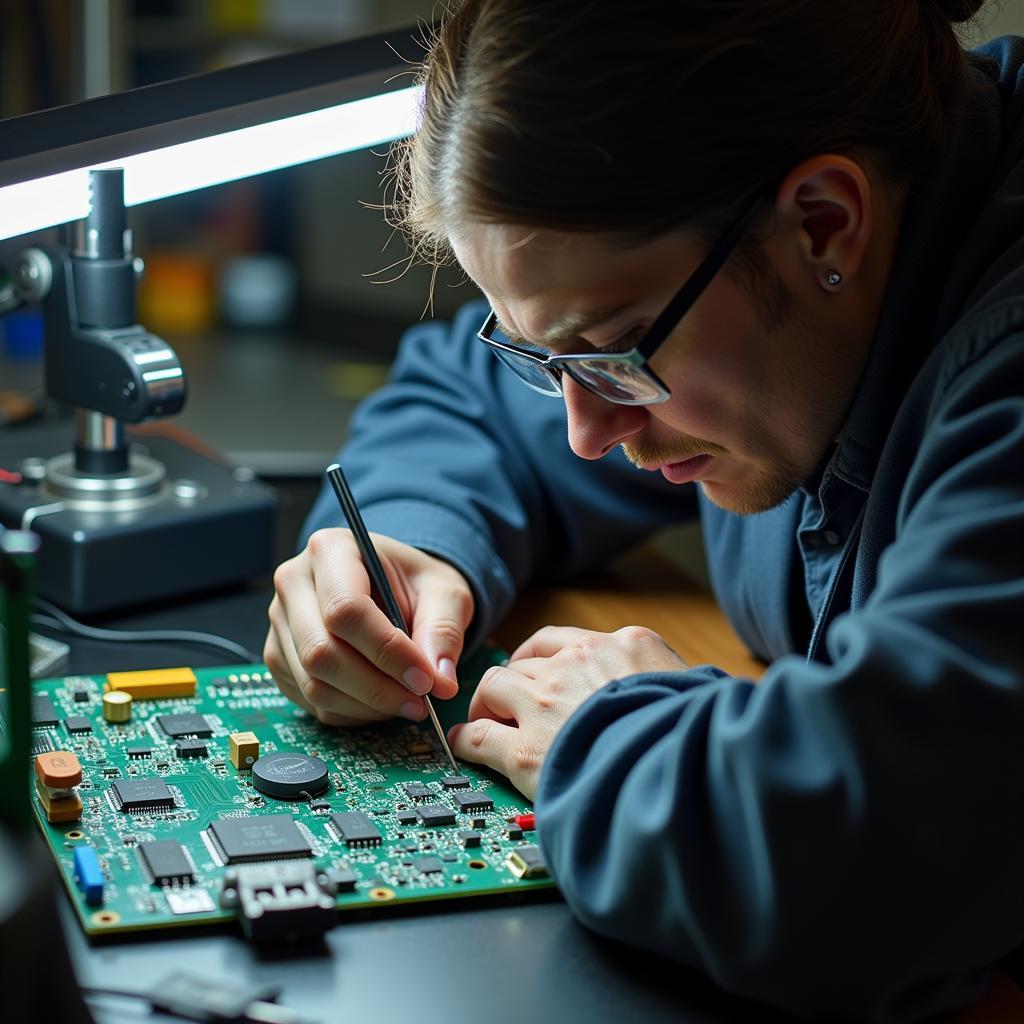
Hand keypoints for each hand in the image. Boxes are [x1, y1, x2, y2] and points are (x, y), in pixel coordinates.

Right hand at [264, 528, 473, 725]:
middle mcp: (294, 584)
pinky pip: (309, 700)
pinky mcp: (279, 657)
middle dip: (377, 687)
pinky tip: (381, 701)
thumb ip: (444, 631)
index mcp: (331, 550)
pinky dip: (350, 712)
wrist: (392, 586)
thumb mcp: (445, 593)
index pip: (346, 609)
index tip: (425, 679)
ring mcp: (280, 623)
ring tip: (407, 703)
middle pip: (321, 651)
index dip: (387, 651)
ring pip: (313, 683)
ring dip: (366, 706)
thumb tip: (440, 681)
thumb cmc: (415, 584)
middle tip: (420, 702)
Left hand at [448, 624, 688, 799]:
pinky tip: (466, 747)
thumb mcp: (696, 687)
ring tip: (486, 723)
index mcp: (625, 646)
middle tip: (510, 704)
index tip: (537, 669)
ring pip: (495, 686)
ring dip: (489, 705)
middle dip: (515, 683)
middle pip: (526, 662)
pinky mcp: (525, 748)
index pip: (565, 640)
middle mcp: (578, 663)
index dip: (542, 657)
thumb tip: (683, 690)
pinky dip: (467, 740)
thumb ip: (671, 680)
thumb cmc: (699, 733)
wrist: (682, 768)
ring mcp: (546, 703)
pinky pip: (478, 735)